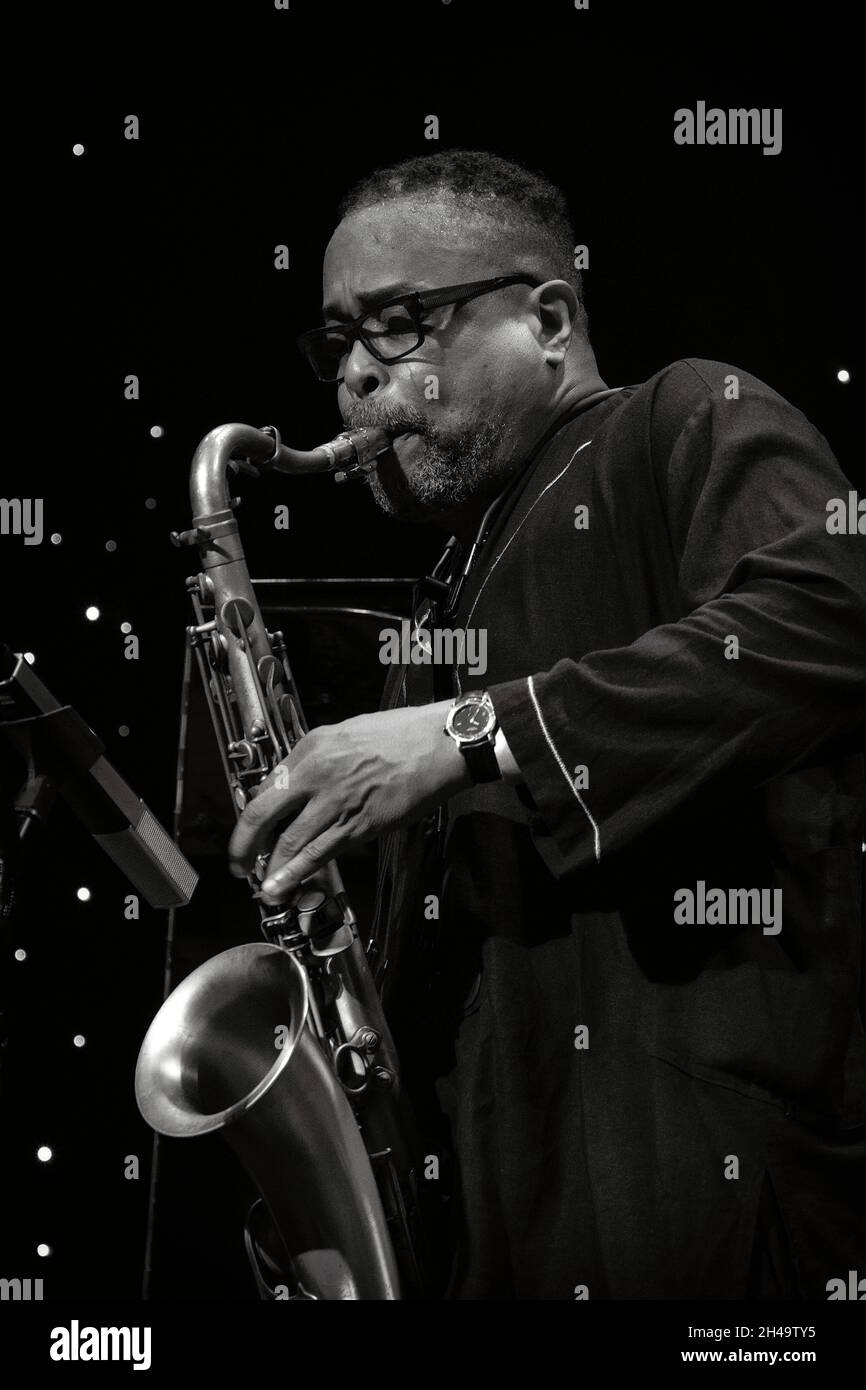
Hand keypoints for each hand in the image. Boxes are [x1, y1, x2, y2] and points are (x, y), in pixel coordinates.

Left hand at [228, 699, 470, 902]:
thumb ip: (318, 759)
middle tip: (239, 863)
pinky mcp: (360, 825)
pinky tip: (285, 884)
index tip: (250, 831)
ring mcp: (336, 802)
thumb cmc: (401, 735)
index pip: (266, 787)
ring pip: (290, 842)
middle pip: (263, 815)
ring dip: (271, 869)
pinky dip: (298, 873)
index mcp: (311, 748)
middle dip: (244, 845)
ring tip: (262, 887)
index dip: (253, 815)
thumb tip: (299, 784)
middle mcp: (316, 775)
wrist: (438, 745)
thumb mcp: (346, 734)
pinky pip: (320, 853)